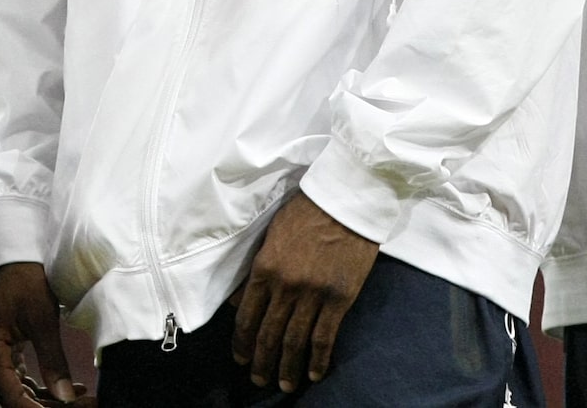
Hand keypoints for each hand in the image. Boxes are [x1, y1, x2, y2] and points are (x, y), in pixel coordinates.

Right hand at [0, 260, 77, 404]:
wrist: (12, 253)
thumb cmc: (22, 278)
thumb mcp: (41, 318)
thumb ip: (53, 360)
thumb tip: (67, 397)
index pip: (12, 398)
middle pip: (18, 399)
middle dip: (52, 407)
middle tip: (87, 406)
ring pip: (22, 393)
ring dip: (52, 401)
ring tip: (84, 399)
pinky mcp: (3, 353)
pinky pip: (22, 380)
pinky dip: (45, 388)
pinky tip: (72, 388)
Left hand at [232, 191, 378, 393]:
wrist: (346, 201)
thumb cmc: (306, 212)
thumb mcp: (272, 234)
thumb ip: (257, 268)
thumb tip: (240, 300)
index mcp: (265, 267)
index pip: (247, 315)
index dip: (242, 342)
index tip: (240, 357)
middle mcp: (285, 285)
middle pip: (268, 334)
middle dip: (261, 361)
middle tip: (257, 380)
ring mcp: (313, 294)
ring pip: (294, 341)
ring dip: (287, 367)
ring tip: (283, 385)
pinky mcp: (339, 299)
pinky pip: (325, 337)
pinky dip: (318, 359)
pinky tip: (314, 374)